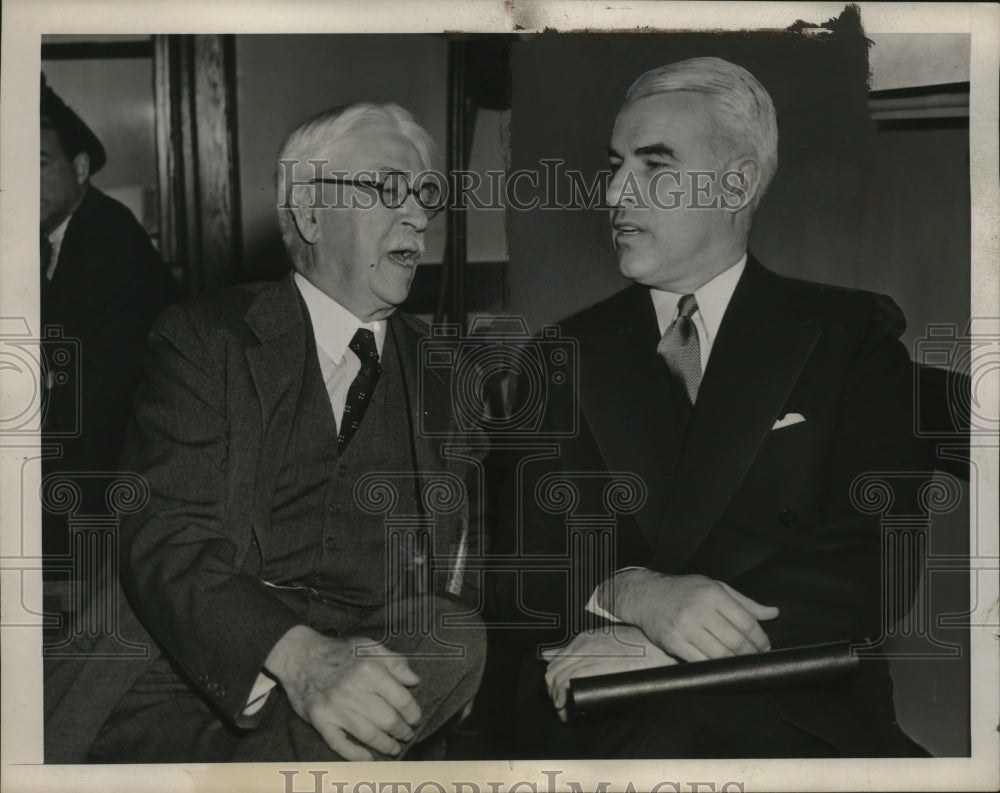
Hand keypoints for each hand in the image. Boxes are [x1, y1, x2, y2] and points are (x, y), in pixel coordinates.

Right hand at [265, 625, 420, 760]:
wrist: (300, 657)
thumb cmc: (339, 651)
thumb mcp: (370, 646)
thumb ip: (395, 662)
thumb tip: (414, 681)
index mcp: (369, 669)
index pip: (401, 699)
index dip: (412, 712)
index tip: (415, 718)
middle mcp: (353, 690)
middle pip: (387, 720)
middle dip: (402, 730)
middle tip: (406, 734)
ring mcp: (336, 707)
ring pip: (368, 734)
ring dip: (385, 745)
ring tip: (394, 748)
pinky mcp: (321, 720)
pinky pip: (340, 743)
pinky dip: (356, 754)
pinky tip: (368, 757)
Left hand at [541, 626, 676, 721]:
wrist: (657, 645)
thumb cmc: (638, 646)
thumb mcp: (608, 642)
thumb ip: (588, 650)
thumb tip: (564, 660)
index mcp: (583, 640)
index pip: (555, 661)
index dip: (553, 682)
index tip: (559, 696)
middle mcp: (582, 645)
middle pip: (553, 671)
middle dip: (552, 692)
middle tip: (561, 707)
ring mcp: (588, 654)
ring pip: (558, 678)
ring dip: (557, 699)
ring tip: (564, 712)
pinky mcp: (598, 665)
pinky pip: (570, 681)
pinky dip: (563, 697)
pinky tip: (566, 708)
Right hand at [610, 570, 778, 661]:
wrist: (646, 595)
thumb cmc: (684, 590)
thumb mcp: (715, 587)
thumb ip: (744, 602)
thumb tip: (773, 613)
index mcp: (712, 593)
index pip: (746, 621)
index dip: (760, 638)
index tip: (765, 645)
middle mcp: (699, 610)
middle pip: (735, 640)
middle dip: (751, 653)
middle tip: (756, 656)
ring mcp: (684, 627)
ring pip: (720, 654)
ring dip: (735, 662)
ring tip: (740, 662)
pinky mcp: (673, 642)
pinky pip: (700, 662)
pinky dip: (715, 667)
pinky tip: (721, 665)